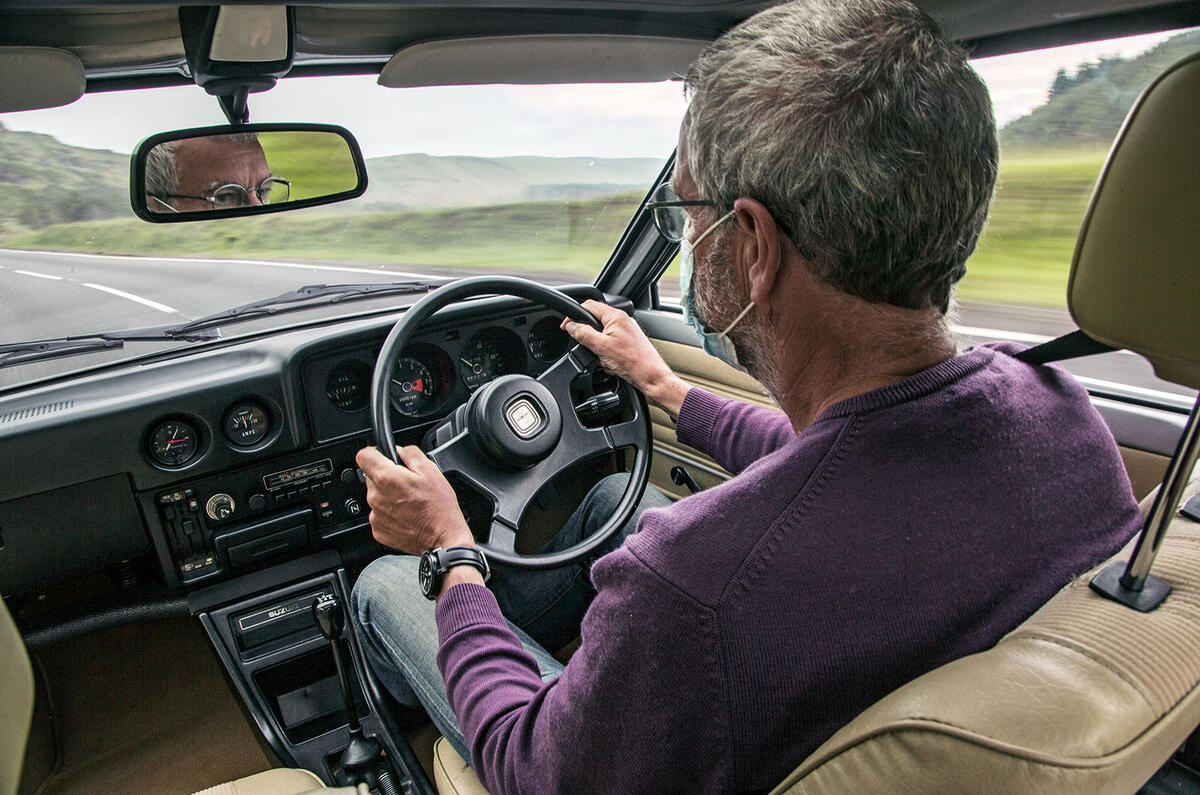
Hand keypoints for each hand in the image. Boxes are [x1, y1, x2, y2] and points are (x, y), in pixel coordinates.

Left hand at [356, 445, 473, 553]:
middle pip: (371, 477)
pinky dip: (390, 513)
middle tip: (407, 484)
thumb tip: (399, 450)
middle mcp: (375, 497)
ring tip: (410, 501)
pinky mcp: (378, 530)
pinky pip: (379, 514)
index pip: (363, 455)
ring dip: (388, 495)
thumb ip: (410, 453)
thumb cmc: (439, 507)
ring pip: (376, 496)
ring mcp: (375, 515)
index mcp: (386, 478)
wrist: (443, 538)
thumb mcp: (430, 470)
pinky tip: (407, 515)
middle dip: (387, 476)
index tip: (382, 456)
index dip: (374, 452)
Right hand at [562, 299, 688, 416]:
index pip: (588, 306)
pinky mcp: (628, 343)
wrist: (651, 377)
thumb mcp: (601, 347)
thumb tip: (571, 326)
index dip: (573, 315)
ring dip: (598, 349)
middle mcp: (622, 320)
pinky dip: (606, 355)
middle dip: (588, 337)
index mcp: (615, 316)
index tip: (566, 327)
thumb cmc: (633, 362)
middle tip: (587, 349)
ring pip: (601, 336)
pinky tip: (610, 365)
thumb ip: (583, 334)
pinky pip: (609, 345)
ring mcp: (626, 332)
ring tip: (604, 360)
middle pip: (594, 322)